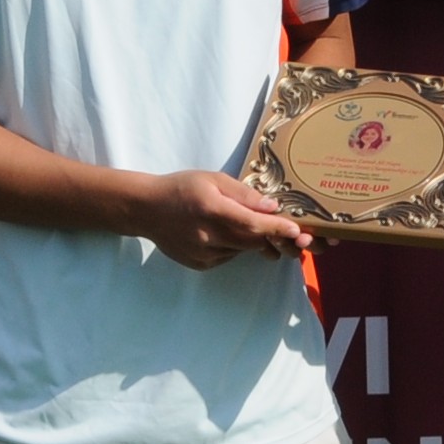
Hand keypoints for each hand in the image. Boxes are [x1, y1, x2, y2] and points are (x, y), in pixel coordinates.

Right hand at [134, 169, 311, 270]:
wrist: (147, 210)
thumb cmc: (182, 188)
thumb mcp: (212, 179)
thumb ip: (243, 194)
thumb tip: (272, 206)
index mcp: (212, 210)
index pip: (252, 224)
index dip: (277, 228)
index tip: (296, 230)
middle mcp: (208, 235)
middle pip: (252, 241)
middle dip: (272, 237)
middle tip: (286, 230)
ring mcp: (203, 254)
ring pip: (242, 250)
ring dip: (251, 240)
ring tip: (241, 223)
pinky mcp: (200, 264)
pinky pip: (228, 257)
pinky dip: (234, 246)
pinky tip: (222, 233)